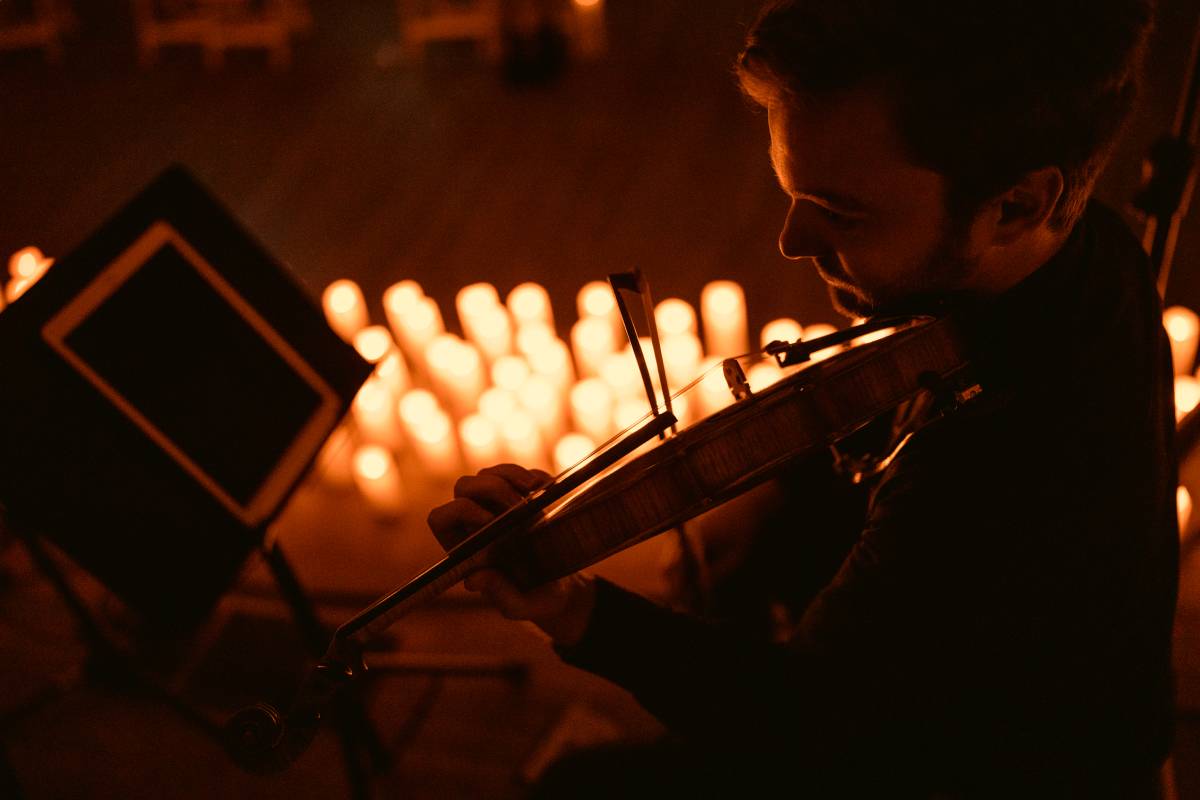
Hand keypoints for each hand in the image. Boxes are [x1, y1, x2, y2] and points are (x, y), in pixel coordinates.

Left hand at [426, 464, 596, 645]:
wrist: (560, 586)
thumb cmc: (533, 599)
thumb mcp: (519, 605)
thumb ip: (498, 594)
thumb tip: (473, 579)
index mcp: (465, 547)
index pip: (441, 517)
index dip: (460, 511)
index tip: (490, 521)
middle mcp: (475, 521)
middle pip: (464, 486)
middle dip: (491, 489)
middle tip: (519, 507)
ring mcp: (496, 505)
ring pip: (488, 474)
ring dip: (510, 475)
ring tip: (534, 491)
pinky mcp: (521, 495)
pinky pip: (517, 473)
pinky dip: (533, 476)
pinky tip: (548, 488)